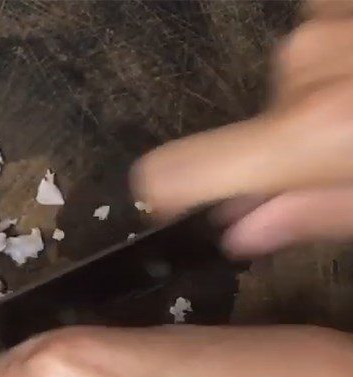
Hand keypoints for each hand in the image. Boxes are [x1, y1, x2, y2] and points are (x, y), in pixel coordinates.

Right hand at [133, 0, 352, 255]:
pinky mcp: (334, 2)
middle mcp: (303, 69)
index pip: (173, 173)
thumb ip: (307, 217)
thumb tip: (241, 233)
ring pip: (287, 80)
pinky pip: (314, 33)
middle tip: (335, 158)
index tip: (165, 204)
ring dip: (315, 101)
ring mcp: (321, 23)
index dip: (161, 194)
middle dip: (283, 148)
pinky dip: (333, 56)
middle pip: (251, 129)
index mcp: (311, 133)